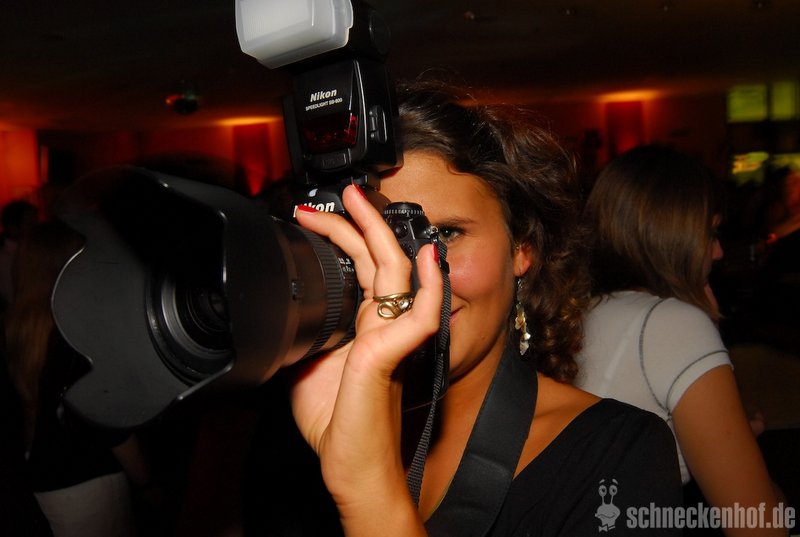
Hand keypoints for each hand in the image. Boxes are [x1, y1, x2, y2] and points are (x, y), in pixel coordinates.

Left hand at [291, 185, 441, 531]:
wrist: (351, 468)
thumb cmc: (337, 425)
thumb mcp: (307, 368)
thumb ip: (309, 335)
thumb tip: (287, 311)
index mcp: (365, 327)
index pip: (363, 269)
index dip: (344, 239)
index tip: (316, 216)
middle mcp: (381, 327)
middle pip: (380, 261)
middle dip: (361, 221)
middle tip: (345, 191)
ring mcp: (389, 338)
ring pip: (397, 274)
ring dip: (381, 234)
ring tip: (361, 201)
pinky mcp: (389, 356)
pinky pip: (419, 317)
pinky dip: (427, 286)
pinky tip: (425, 259)